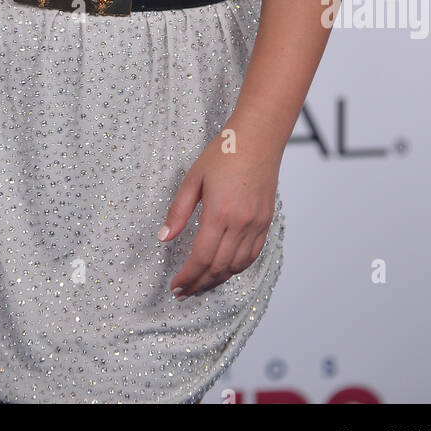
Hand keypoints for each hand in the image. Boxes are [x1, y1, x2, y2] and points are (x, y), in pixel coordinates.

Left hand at [157, 116, 280, 300]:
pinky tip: (224, 271)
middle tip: (183, 293)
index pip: (201, 258)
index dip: (187, 277)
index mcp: (219, 213)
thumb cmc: (224, 153)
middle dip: (199, 284)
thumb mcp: (193, 178)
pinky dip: (237, 269)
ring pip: (236, 266)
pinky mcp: (266, 222)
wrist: (258, 138)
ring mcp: (257, 225)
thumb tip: (164, 237)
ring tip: (200, 285)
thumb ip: (178, 211)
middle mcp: (241, 224)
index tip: (175, 287)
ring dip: (217, 280)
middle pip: (218, 267)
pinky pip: (252, 255)